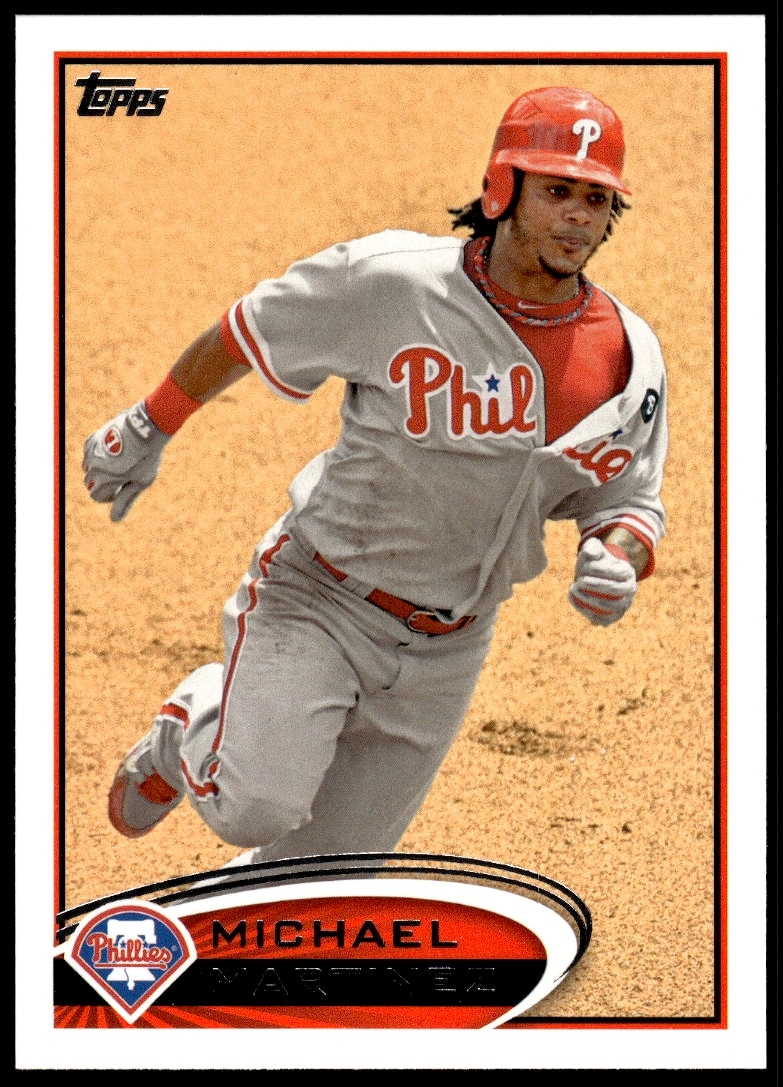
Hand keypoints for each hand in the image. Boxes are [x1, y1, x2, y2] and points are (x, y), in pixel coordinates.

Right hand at [82, 401, 170, 521]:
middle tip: (123, 474)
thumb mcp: (140, 482)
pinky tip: (112, 452)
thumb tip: (114, 520)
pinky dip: (96, 456)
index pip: (96, 496)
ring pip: (87, 468)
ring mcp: (91, 451)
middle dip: (103, 483)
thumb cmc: (146, 458)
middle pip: (90, 483)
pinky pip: (88, 453)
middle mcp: (93, 466)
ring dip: (98, 470)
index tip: (122, 488)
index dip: (110, 496)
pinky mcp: (92, 438)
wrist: (146, 428)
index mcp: (104, 480)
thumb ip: (125, 500)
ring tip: (118, 463)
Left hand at [568, 537, 637, 625]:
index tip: (584, 567)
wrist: (594, 576)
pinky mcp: (613, 617)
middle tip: (579, 581)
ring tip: (574, 590)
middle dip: (598, 586)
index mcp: (629, 572)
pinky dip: (586, 612)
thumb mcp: (592, 548)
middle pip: (618, 590)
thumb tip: (592, 555)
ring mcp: (624, 605)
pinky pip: (602, 619)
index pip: (618, 573)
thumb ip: (591, 547)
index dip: (601, 570)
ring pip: (613, 608)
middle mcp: (631, 590)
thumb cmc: (593, 561)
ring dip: (592, 601)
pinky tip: (572, 600)